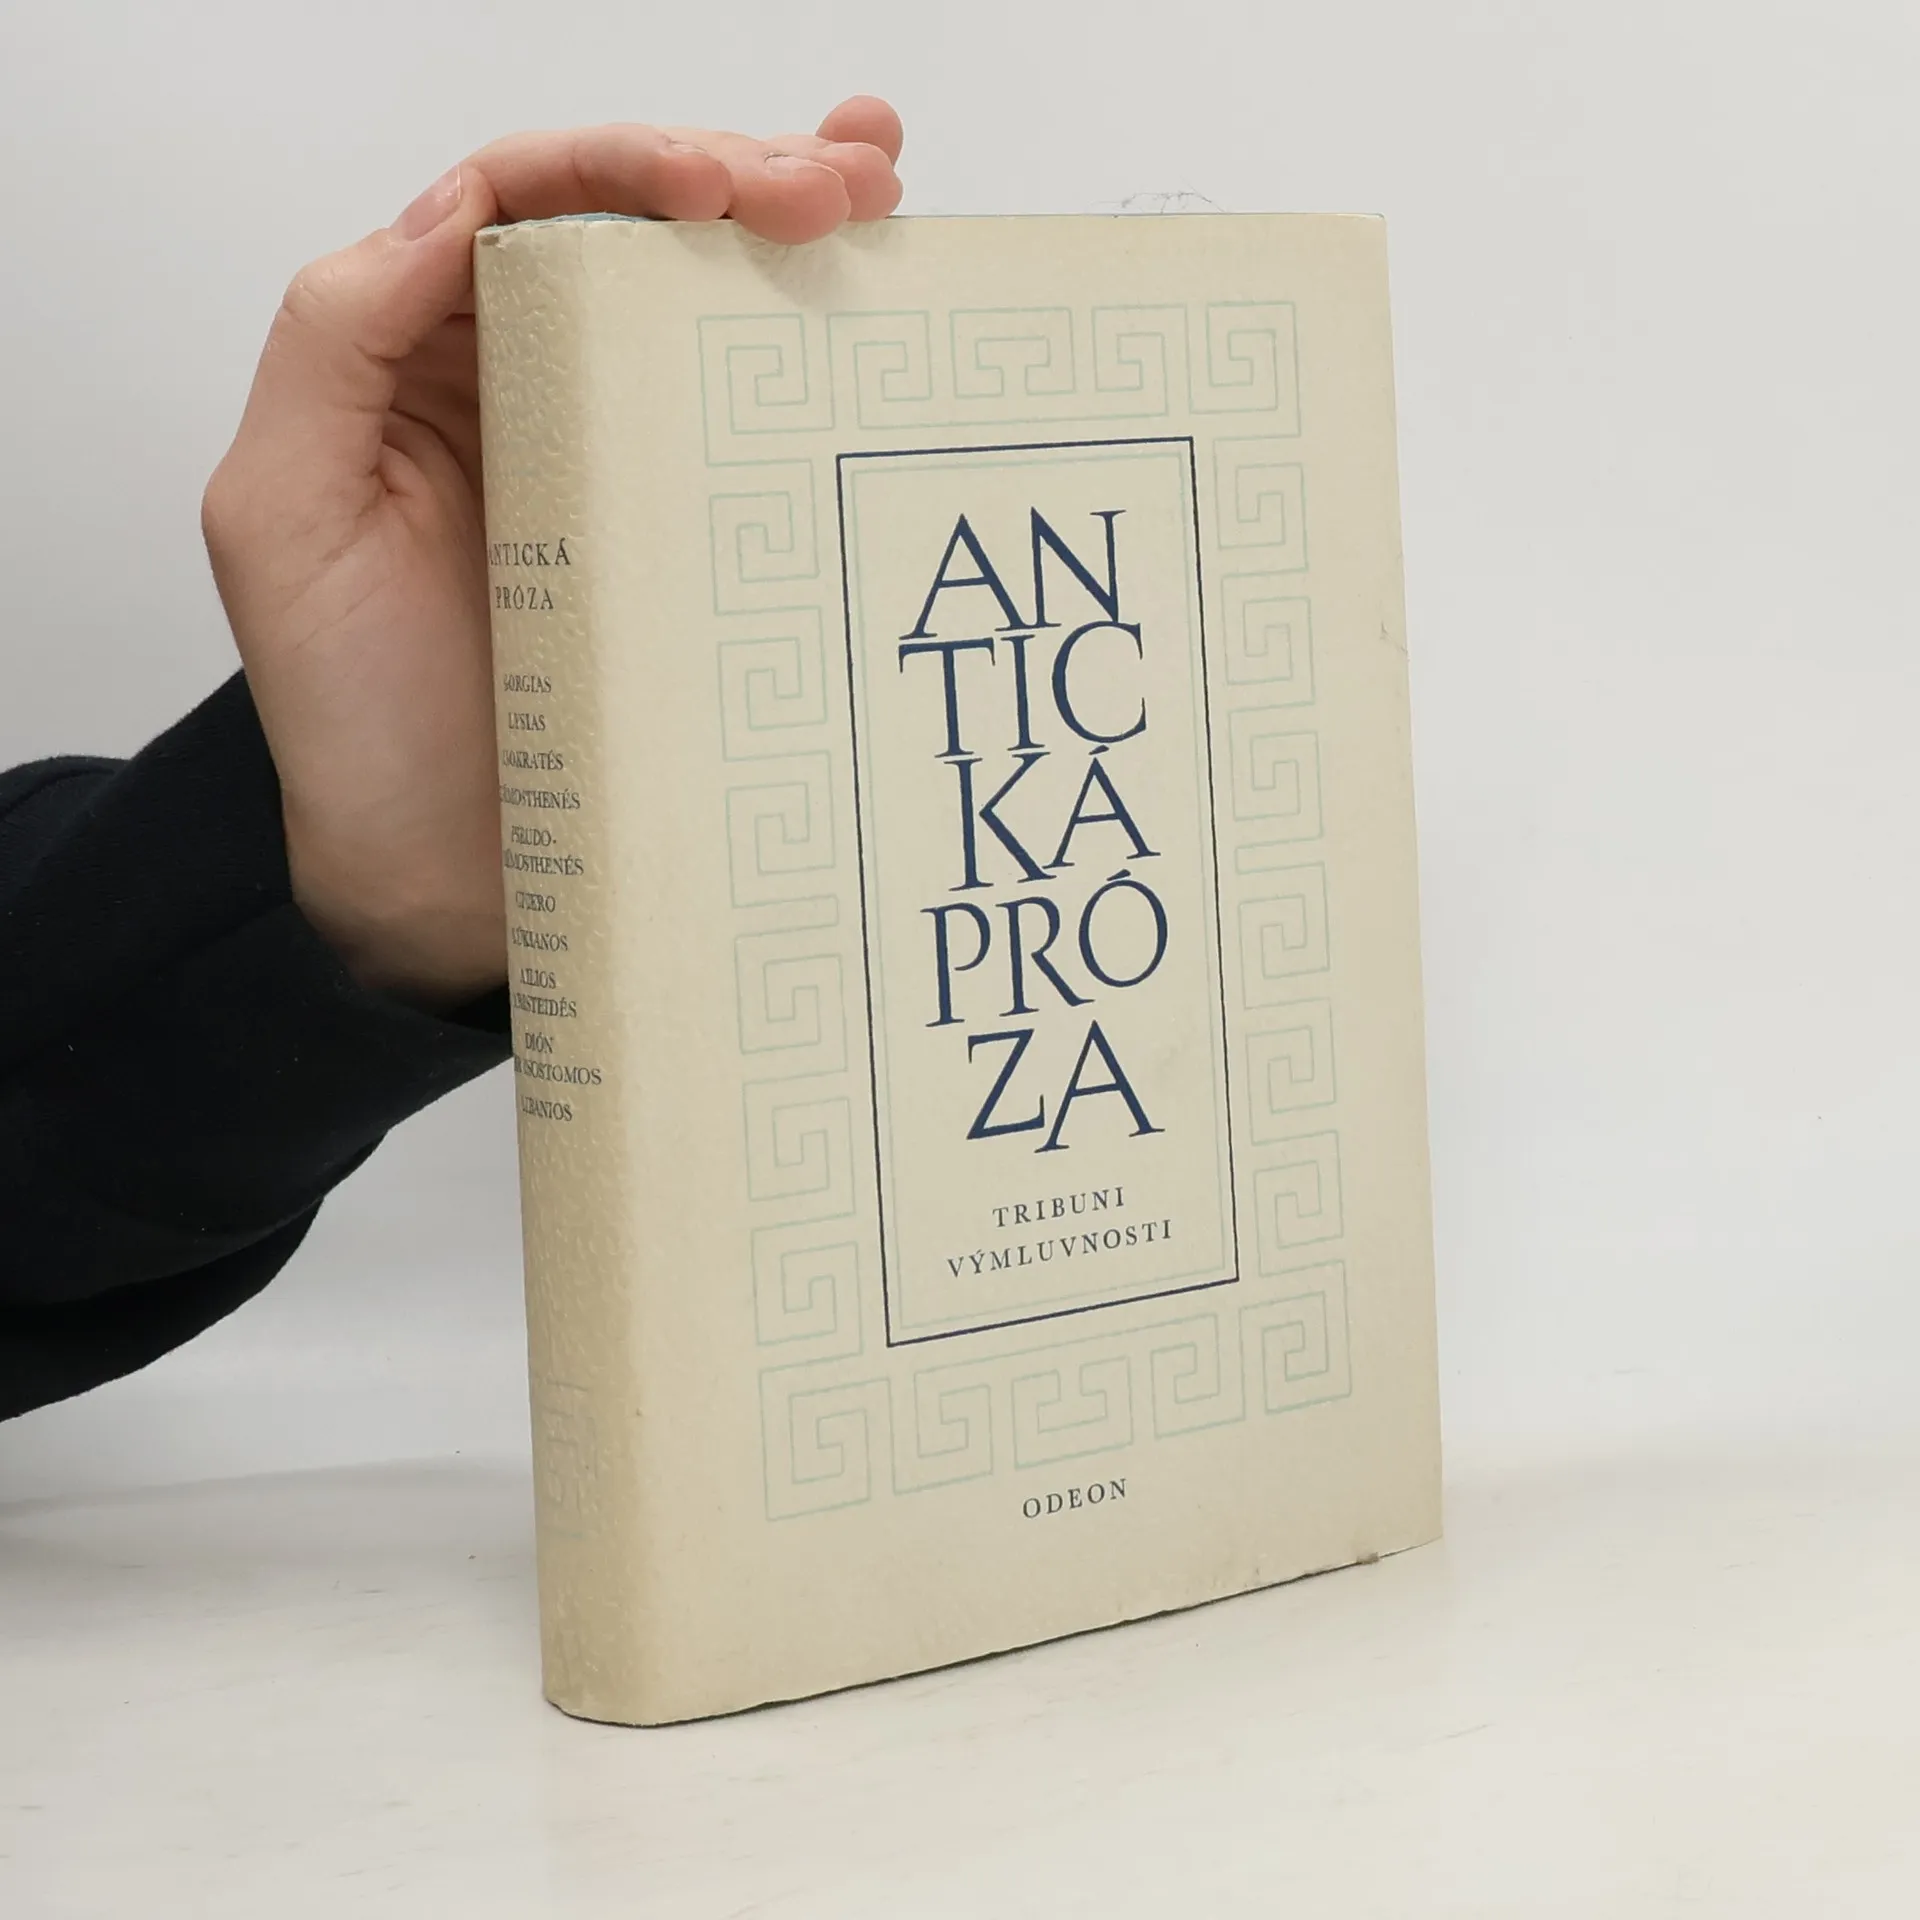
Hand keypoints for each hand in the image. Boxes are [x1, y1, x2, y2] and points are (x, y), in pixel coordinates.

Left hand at [202, 98, 903, 1007]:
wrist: (450, 881)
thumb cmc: (358, 723)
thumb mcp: (284, 518)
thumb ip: (336, 343)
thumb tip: (452, 213)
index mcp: (421, 354)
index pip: (521, 200)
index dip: (622, 163)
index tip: (720, 187)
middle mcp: (524, 381)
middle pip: (633, 226)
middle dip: (738, 173)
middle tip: (838, 184)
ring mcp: (620, 452)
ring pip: (703, 293)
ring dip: (795, 217)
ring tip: (879, 181)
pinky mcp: (694, 529)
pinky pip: (752, 410)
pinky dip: (816, 333)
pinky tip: (883, 272)